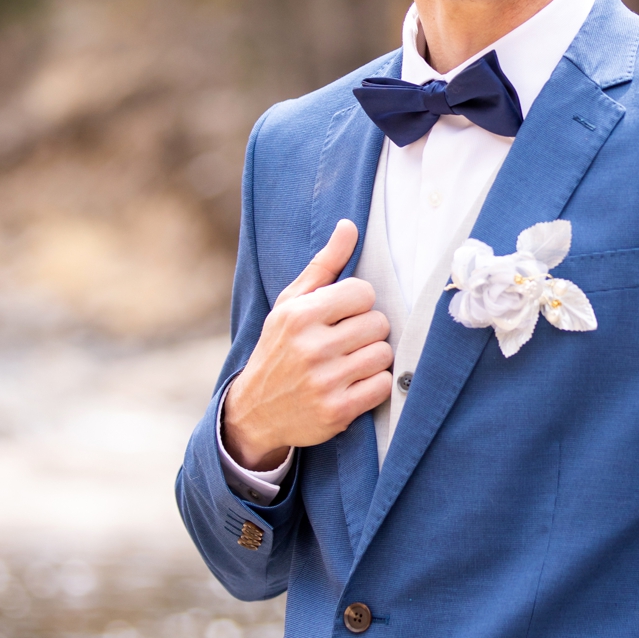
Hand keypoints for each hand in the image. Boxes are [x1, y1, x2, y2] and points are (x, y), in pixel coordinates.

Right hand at [222, 220, 393, 466]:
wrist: (255, 411)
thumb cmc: (278, 349)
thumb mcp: (290, 305)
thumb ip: (323, 265)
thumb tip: (349, 226)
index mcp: (299, 315)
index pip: (363, 293)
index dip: (358, 304)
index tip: (342, 317)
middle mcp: (311, 347)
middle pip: (378, 324)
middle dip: (367, 332)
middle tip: (346, 343)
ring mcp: (324, 381)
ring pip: (384, 354)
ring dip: (373, 359)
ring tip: (349, 364)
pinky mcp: (337, 410)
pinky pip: (383, 386)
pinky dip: (374, 386)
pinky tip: (353, 385)